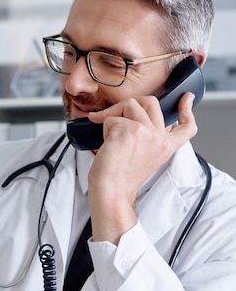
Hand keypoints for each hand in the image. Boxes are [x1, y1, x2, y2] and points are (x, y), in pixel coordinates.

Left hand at [86, 92, 196, 244]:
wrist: (112, 192)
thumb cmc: (120, 179)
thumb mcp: (143, 157)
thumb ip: (147, 139)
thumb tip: (135, 117)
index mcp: (166, 146)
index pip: (186, 126)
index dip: (187, 110)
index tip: (186, 98)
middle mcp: (160, 137)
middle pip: (151, 102)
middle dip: (129, 104)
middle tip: (114, 115)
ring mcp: (147, 132)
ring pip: (129, 105)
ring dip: (113, 117)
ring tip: (110, 138)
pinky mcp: (130, 129)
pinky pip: (110, 118)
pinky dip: (103, 128)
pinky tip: (106, 144)